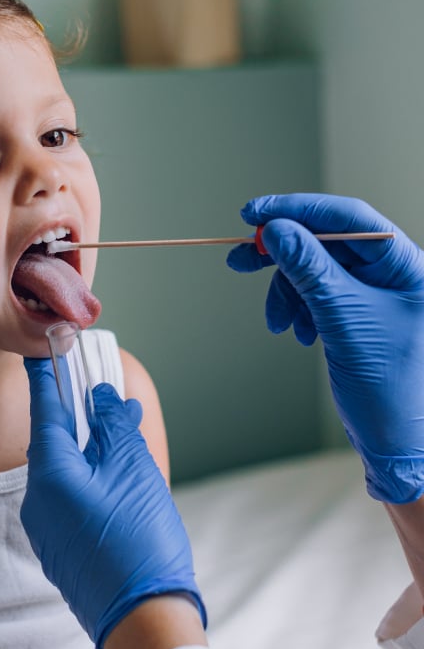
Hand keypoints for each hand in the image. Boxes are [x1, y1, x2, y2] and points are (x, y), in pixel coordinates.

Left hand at [21, 357, 204, 648]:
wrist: (144, 622)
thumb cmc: (140, 540)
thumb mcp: (133, 470)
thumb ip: (114, 426)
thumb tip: (102, 398)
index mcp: (50, 475)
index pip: (44, 412)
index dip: (47, 378)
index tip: (42, 352)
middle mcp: (38, 500)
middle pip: (54, 443)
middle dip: (79, 417)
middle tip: (100, 393)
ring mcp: (46, 528)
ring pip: (65, 472)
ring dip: (91, 449)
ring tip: (123, 432)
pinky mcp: (60, 548)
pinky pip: (70, 499)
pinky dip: (91, 479)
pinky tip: (117, 475)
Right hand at [227, 193, 423, 501]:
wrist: (394, 438)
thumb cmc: (390, 386)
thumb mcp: (344, 320)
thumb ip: (311, 270)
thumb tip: (278, 230)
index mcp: (406, 265)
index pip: (348, 218)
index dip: (299, 210)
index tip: (255, 213)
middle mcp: (391, 272)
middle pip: (325, 241)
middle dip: (282, 253)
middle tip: (242, 259)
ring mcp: (372, 293)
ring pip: (313, 269)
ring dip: (286, 292)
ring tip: (278, 323)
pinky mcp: (354, 311)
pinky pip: (313, 294)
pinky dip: (296, 309)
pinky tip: (297, 332)